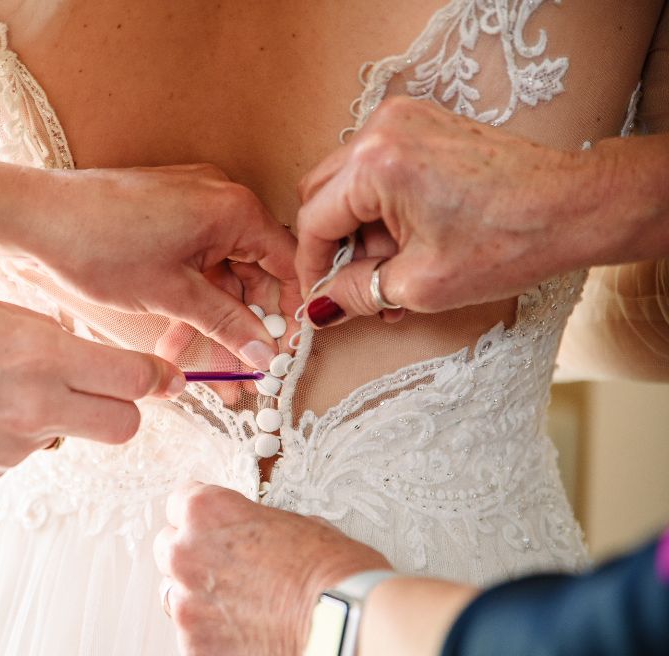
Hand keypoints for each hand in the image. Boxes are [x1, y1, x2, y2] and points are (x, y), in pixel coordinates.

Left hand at [0, 163, 297, 369]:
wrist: (35, 217)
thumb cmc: (99, 245)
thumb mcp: (172, 295)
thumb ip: (226, 323)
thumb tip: (264, 351)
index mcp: (234, 209)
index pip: (286, 264)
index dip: (288, 314)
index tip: (283, 353)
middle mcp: (219, 198)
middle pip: (254, 272)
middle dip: (245, 327)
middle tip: (244, 375)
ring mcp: (191, 204)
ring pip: (219, 273)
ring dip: (212, 320)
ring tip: (201, 369)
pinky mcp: (164, 214)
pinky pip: (193, 262)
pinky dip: (188, 299)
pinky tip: (174, 339)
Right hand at [0, 291, 183, 481]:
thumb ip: (43, 331)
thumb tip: (80, 349)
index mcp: (40, 356)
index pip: (135, 378)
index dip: (159, 376)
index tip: (164, 375)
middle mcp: (37, 409)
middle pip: (125, 426)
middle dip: (124, 408)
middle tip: (101, 387)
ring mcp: (14, 449)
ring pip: (69, 436)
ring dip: (58, 417)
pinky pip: (25, 452)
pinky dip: (13, 434)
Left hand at [154, 483, 389, 655]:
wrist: (351, 634)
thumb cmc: (337, 577)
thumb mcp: (302, 525)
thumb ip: (258, 528)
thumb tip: (259, 536)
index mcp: (208, 514)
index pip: (179, 503)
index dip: (203, 517)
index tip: (212, 528)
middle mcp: (186, 556)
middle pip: (168, 549)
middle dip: (194, 557)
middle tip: (230, 572)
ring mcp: (187, 608)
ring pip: (174, 597)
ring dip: (199, 600)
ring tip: (243, 611)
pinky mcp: (195, 653)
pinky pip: (193, 641)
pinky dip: (215, 642)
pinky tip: (251, 642)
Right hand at [294, 98, 590, 325]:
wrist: (574, 207)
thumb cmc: (511, 240)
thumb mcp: (420, 285)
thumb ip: (356, 294)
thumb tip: (321, 307)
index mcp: (376, 164)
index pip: (313, 220)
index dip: (311, 267)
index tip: (316, 298)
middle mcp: (383, 129)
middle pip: (322, 194)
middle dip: (334, 246)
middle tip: (356, 286)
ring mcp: (403, 120)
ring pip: (347, 183)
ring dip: (359, 230)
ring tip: (393, 271)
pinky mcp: (422, 123)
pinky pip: (376, 168)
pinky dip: (381, 207)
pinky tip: (408, 242)